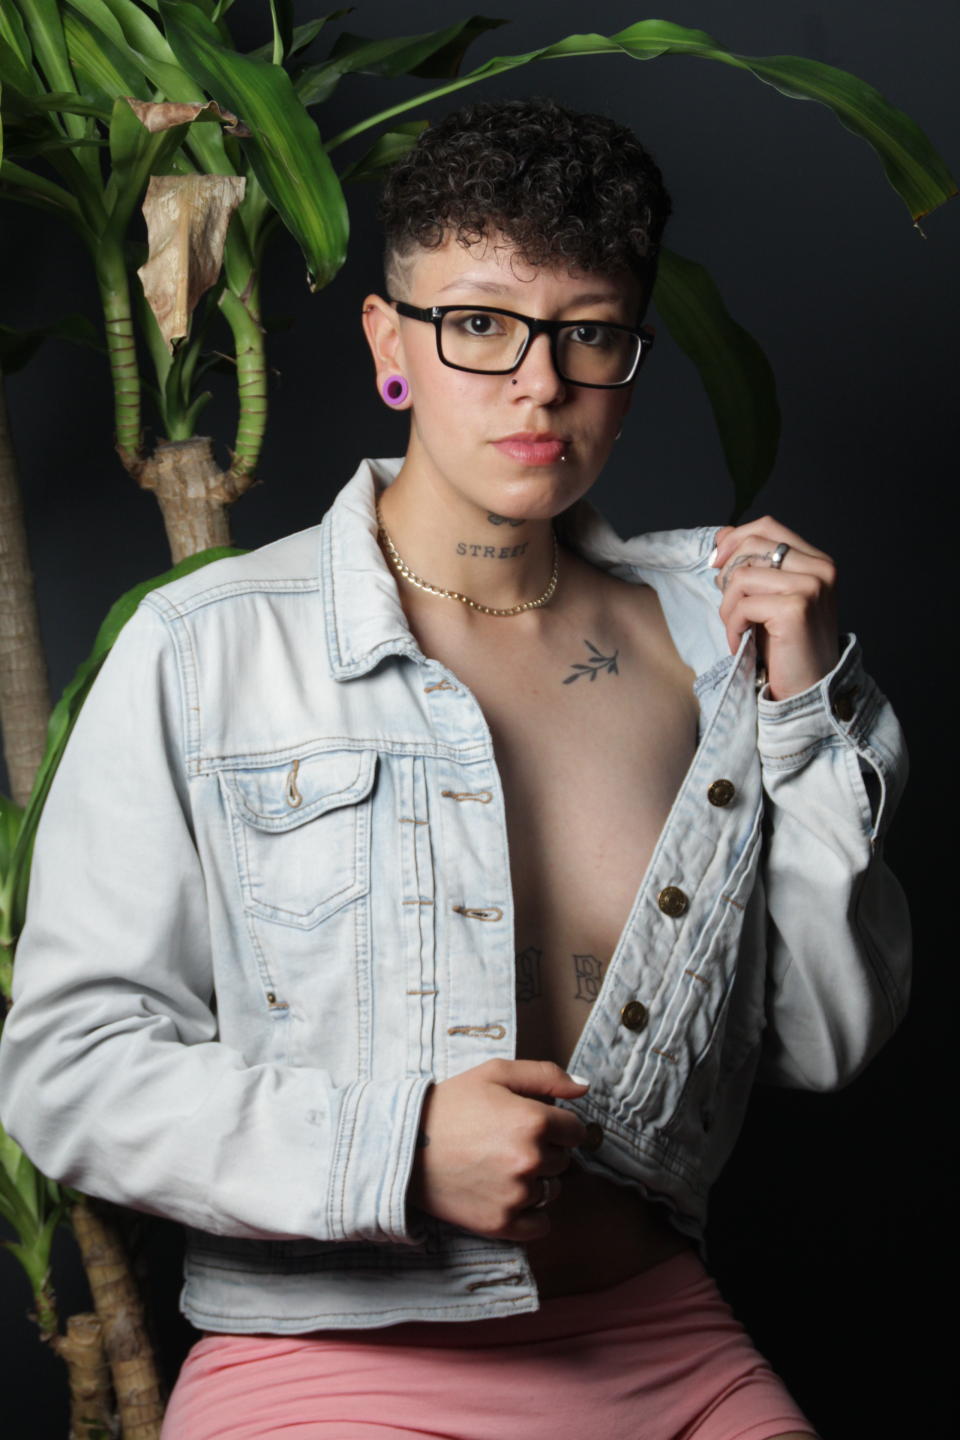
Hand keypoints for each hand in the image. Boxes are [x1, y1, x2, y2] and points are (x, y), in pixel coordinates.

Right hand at [408, 1059, 589, 1241]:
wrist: (405, 1144)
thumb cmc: (451, 1105)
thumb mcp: (495, 1074)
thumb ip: (546, 1075)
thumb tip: (584, 1087)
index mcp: (533, 1121)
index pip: (575, 1130)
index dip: (557, 1124)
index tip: (534, 1123)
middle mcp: (530, 1160)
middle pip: (563, 1160)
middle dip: (545, 1150)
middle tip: (508, 1141)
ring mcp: (516, 1195)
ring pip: (552, 1190)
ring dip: (537, 1180)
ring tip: (502, 1165)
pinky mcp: (501, 1223)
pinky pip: (540, 1225)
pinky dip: (531, 1213)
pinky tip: (509, 1194)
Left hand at [712, 517, 839, 700]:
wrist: (808, 689)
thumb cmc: (785, 646)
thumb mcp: (768, 597)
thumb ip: (753, 565)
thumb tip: (722, 535)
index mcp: (817, 561)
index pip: (767, 526)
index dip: (734, 539)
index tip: (717, 564)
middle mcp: (820, 569)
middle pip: (751, 545)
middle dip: (728, 577)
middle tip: (730, 609)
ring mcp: (811, 586)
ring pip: (742, 576)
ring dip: (728, 609)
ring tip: (738, 631)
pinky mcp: (796, 608)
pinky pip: (742, 605)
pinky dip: (732, 627)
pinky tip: (741, 643)